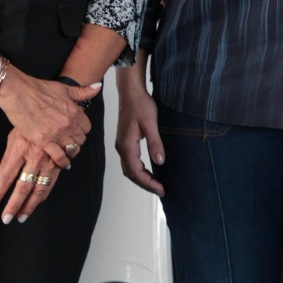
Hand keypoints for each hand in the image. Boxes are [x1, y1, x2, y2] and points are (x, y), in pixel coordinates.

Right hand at [0, 66, 96, 170]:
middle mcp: (69, 124)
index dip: (82, 130)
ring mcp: (57, 133)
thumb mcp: (65, 88)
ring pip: (72, 148)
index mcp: (75, 111)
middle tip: (70, 142)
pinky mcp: (43, 141)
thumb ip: (82, 91)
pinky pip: (59, 156)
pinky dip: (62, 161)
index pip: (87, 127)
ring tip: (67, 153)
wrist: (19, 94)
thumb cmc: (39, 89)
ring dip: (71, 152)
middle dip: (76, 141)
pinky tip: (63, 164)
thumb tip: (97, 86)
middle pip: (80, 139)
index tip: (76, 131)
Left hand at [0, 128, 61, 222]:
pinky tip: (38, 202)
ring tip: (22, 216)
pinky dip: (44, 194)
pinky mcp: (60, 161)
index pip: (6, 176)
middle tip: (7, 218)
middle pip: (23, 186)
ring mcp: (49, 160)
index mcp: (20, 150)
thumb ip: (5, 158)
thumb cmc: (32, 122)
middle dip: (14, 204)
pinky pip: (52, 182)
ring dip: (30, 204)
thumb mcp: (15, 137)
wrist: (56, 111)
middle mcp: (35, 157)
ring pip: (40, 187)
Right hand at [114, 65, 164, 196]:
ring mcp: (122, 145)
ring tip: (156, 184)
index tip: (161, 190)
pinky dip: (138, 170)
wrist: (131, 92)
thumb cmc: (140, 105)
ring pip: (129, 169)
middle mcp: (121, 148)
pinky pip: (130, 161)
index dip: (149, 183)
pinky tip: (149, 171)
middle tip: (161, 190)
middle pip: (131, 173)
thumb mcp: (151, 123)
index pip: (136, 172)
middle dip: (145, 184)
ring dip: (141, 178)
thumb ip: (155, 143)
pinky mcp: (125, 141)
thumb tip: (159, 162)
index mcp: (127, 145)